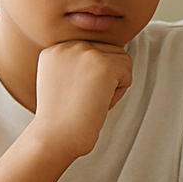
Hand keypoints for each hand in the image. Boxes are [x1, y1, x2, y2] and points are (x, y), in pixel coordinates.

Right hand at [30, 40, 133, 159]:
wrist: (56, 136)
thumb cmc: (61, 118)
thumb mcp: (60, 80)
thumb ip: (76, 63)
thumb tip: (107, 57)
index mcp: (56, 48)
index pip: (93, 50)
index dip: (91, 77)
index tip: (74, 94)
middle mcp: (69, 45)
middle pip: (108, 51)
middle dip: (104, 78)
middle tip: (84, 99)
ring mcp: (86, 52)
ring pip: (120, 60)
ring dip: (112, 84)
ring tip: (90, 100)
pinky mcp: (103, 64)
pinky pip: (127, 73)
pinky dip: (118, 93)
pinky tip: (97, 103)